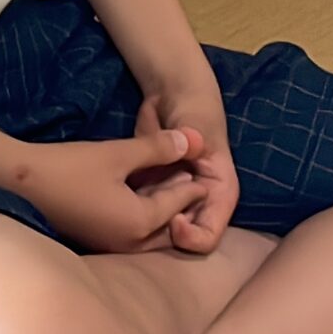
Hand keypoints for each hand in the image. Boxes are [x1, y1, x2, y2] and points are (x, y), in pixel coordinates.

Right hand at [9, 130, 211, 254]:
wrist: (21, 179)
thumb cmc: (71, 166)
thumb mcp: (118, 153)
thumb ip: (157, 149)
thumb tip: (194, 141)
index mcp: (140, 223)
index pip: (177, 203)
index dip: (191, 185)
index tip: (203, 173)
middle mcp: (130, 243)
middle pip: (168, 224)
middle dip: (179, 201)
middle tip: (187, 178)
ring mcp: (111, 245)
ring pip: (150, 231)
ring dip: (160, 209)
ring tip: (164, 185)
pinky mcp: (96, 239)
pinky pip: (132, 232)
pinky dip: (142, 215)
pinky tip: (137, 196)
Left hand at [139, 80, 238, 254]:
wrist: (173, 95)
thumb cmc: (195, 112)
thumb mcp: (196, 128)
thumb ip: (187, 144)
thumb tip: (183, 147)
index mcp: (218, 197)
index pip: (207, 236)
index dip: (189, 236)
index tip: (171, 219)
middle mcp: (196, 204)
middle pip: (179, 238)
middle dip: (159, 229)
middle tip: (140, 209)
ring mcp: (170, 198)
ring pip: (154, 226)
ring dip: (138, 216)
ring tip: (126, 194)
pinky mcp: (147, 189)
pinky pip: (134, 207)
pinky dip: (124, 203)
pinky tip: (114, 189)